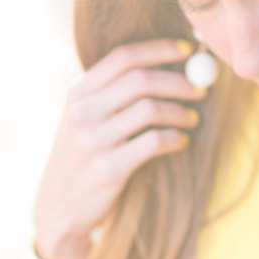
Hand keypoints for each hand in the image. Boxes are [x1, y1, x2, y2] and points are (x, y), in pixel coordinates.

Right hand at [33, 38, 204, 258]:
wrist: (58, 210)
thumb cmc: (80, 161)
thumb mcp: (81, 121)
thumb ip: (108, 95)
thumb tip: (161, 68)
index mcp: (77, 93)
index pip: (122, 57)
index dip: (159, 49)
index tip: (187, 51)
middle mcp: (82, 112)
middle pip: (141, 80)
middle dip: (178, 81)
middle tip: (200, 90)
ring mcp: (93, 141)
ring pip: (150, 109)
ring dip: (180, 111)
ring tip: (192, 118)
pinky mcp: (109, 168)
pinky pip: (153, 142)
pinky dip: (174, 139)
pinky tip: (181, 142)